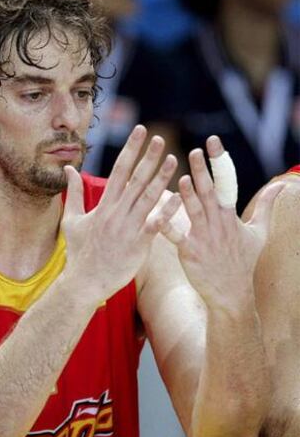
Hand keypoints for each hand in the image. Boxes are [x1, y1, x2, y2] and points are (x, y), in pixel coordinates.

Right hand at [62, 125, 177, 300]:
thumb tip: (68, 169)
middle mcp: (116, 213)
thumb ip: (73, 192)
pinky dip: (168, 210)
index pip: (119, 170)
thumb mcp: (71, 220)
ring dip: (161, 178)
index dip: (131, 149)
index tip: (141, 131)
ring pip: (147, 198)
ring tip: (174, 160)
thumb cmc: (78, 252)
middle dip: (148, 157)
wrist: (85, 282)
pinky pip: (156, 224)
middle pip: (135, 179)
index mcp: (103, 205)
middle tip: (160, 139)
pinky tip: (181, 196)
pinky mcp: (138, 244)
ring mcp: (128, 228)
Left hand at [157, 136, 284, 307]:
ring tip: (180, 177)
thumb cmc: (244, 262)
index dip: (220, 161)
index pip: (227, 182)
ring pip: (194, 211)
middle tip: (195, 151)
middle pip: (209, 192)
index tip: (212, 141)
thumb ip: (267, 206)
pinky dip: (166, 226)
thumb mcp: (260, 232)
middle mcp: (217, 223)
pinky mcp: (190, 252)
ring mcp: (203, 237)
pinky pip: (176, 237)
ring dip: (187, 194)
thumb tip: (281, 186)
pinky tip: (156, 215)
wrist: (232, 294)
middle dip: (201, 171)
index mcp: (230, 215)